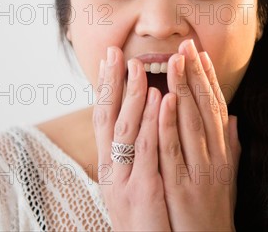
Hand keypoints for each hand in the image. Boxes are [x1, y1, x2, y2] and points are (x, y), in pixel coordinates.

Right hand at [93, 46, 170, 231]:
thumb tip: (147, 119)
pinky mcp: (144, 191)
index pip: (104, 117)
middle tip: (117, 52)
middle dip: (112, 83)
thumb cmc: (147, 217)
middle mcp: (112, 169)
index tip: (110, 59)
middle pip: (108, 118)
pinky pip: (149, 150)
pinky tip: (162, 98)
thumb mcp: (136, 181)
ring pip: (126, 129)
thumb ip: (140, 150)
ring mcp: (126, 180)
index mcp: (111, 165)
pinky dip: (153, 122)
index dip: (106, 87)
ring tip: (139, 66)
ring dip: (133, 95)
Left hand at [158, 39, 240, 231]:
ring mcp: (199, 171)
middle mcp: (215, 157)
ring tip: (173, 60)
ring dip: (182, 88)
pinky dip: (168, 123)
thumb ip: (230, 146)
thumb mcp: (227, 176)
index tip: (199, 53)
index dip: (208, 79)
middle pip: (204, 108)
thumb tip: (232, 118)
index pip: (216, 107)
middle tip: (185, 45)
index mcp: (223, 152)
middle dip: (194, 74)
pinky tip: (164, 99)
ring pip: (190, 122)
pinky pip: (172, 150)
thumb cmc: (215, 210)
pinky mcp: (180, 187)